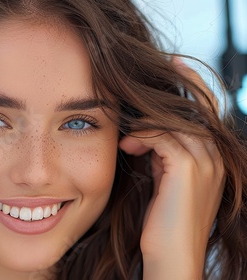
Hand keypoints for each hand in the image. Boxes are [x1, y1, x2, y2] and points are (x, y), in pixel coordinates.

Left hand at [118, 59, 225, 278]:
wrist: (173, 256)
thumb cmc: (164, 222)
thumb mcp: (166, 181)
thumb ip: (163, 155)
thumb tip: (144, 136)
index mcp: (214, 158)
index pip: (206, 111)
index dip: (192, 85)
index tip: (173, 66)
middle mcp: (216, 156)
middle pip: (195, 107)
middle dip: (168, 92)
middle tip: (139, 82)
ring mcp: (206, 162)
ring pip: (176, 120)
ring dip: (146, 121)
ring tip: (125, 132)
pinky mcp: (188, 170)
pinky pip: (161, 136)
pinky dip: (141, 136)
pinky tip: (128, 146)